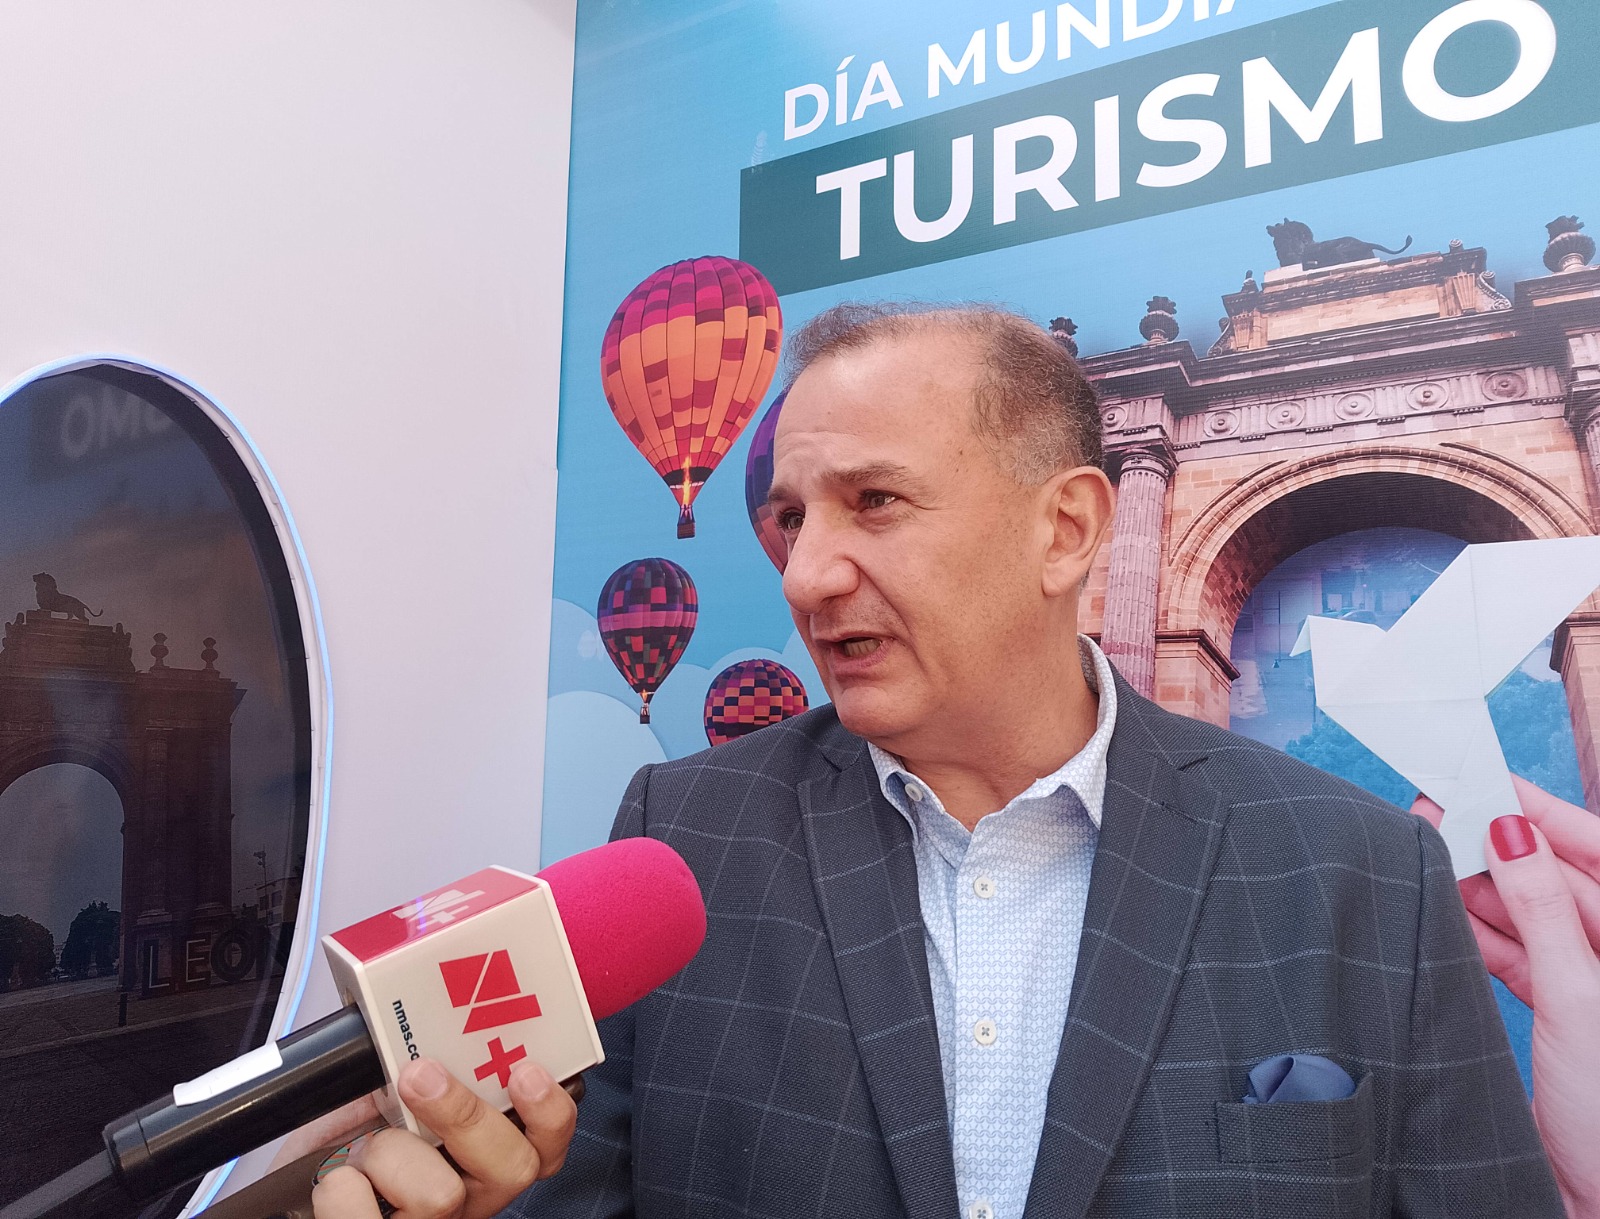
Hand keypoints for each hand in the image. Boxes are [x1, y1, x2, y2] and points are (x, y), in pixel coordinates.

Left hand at [273, 1057, 576, 1217]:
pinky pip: (363, 1214)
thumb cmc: (338, 1147)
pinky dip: (338, 1185)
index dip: (549, 1111)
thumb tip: (420, 1027)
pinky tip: (333, 1178)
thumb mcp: (380, 1101)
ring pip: (441, 1195)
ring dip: (385, 1153)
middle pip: (512, 1167)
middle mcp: (467, 1201)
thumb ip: (411, 1069)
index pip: (544, 1145)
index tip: (524, 1070)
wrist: (292, 1196)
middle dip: (466, 1114)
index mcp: (479, 1160)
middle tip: (420, 1076)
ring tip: (358, 1147)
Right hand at [1414, 778, 1599, 1216]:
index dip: (1543, 813)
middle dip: (1501, 845)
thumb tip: (1513, 833)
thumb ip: (1544, 911)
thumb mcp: (1579, 997)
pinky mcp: (1563, 1017)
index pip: (1598, 852)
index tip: (1489, 779)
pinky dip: (1483, 933)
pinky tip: (1445, 909)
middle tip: (1440, 812)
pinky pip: (1521, 957)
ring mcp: (1593, 987)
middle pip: (1561, 879)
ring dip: (1484, 888)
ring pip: (1535, 917)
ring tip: (1430, 853)